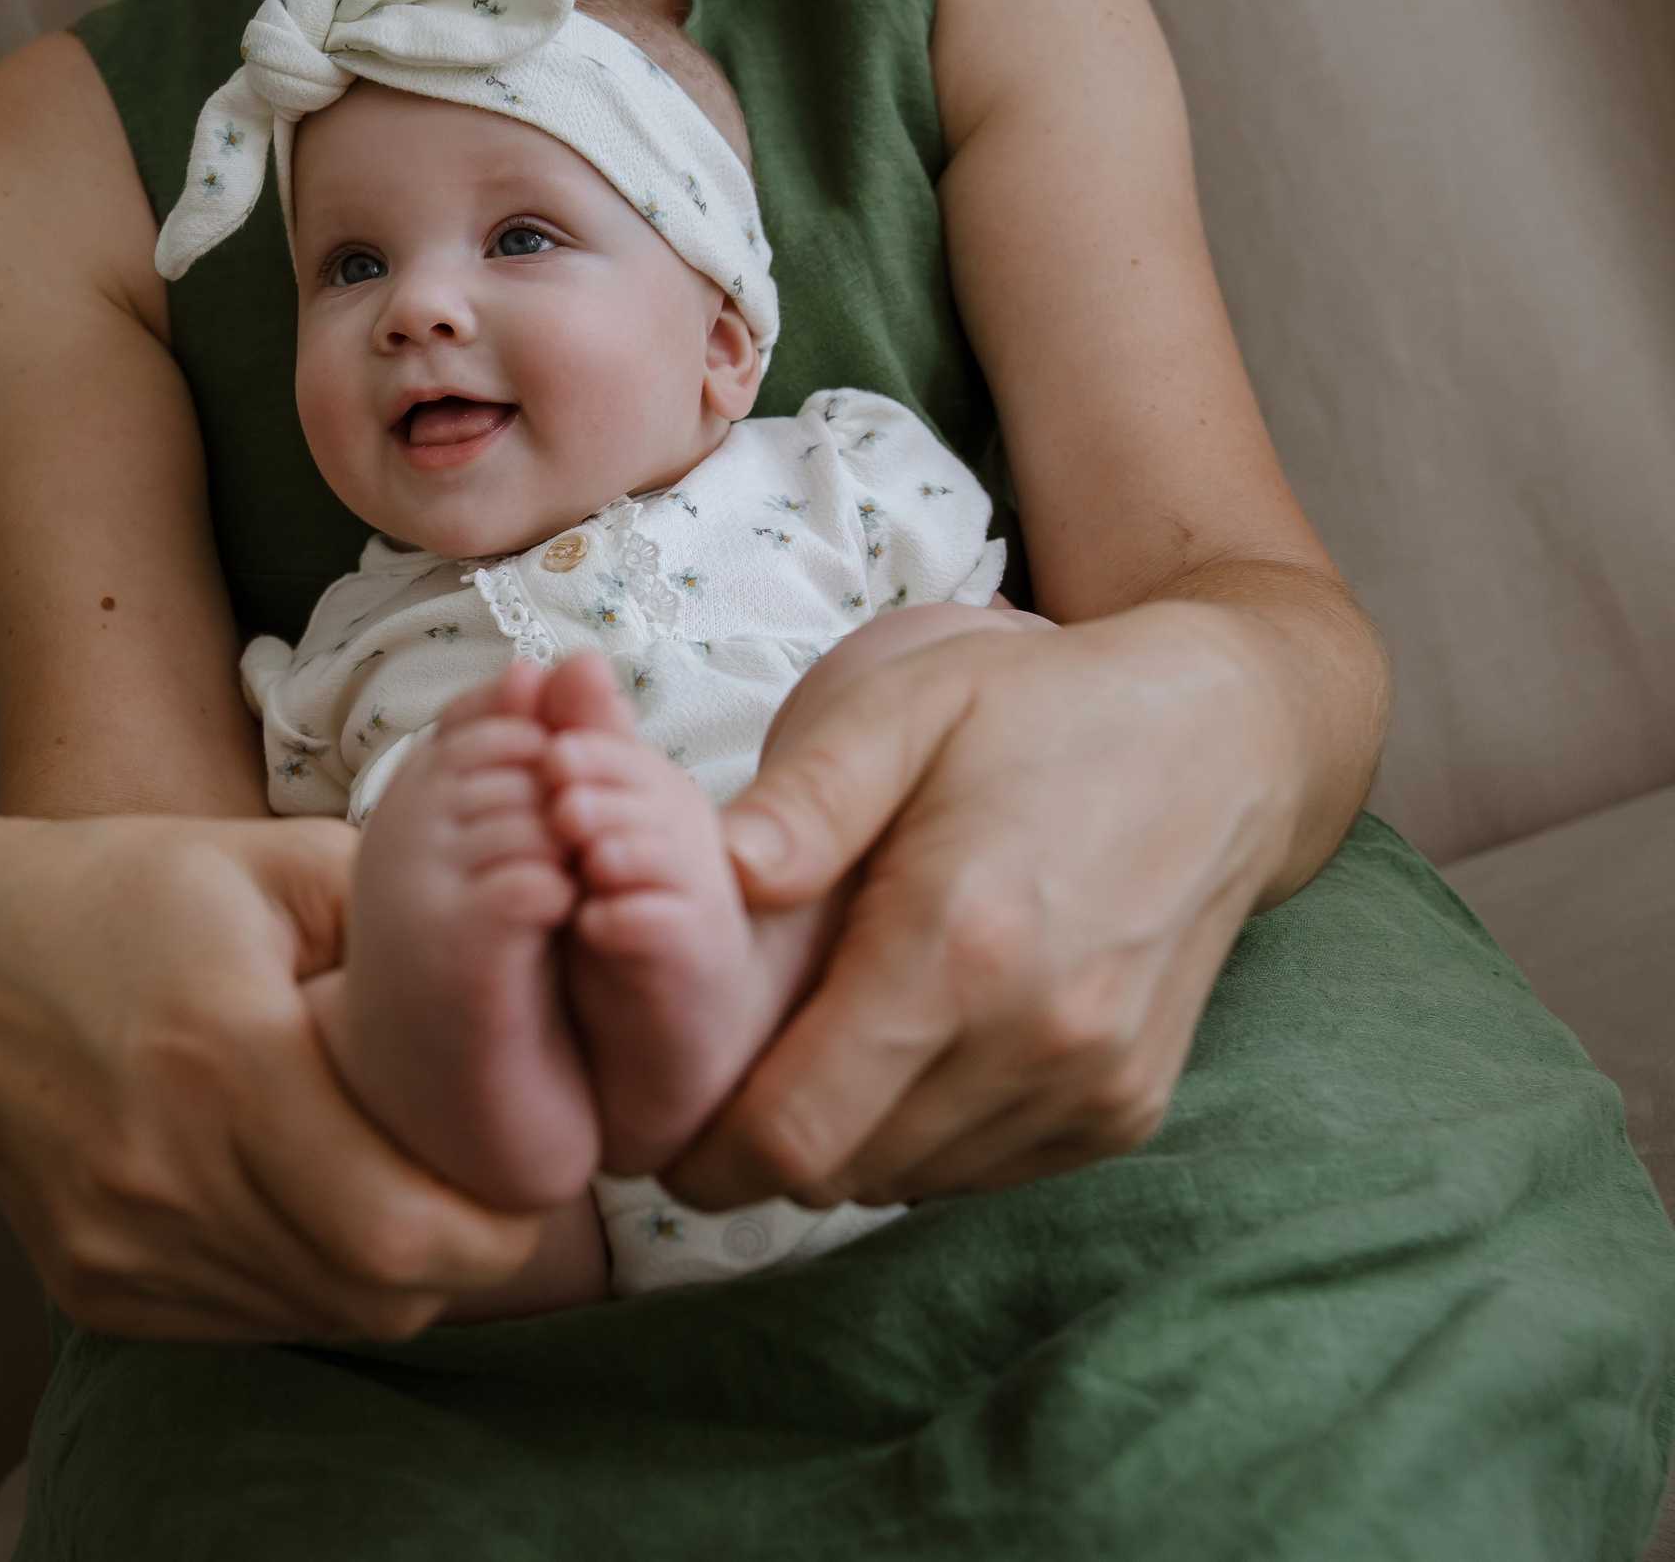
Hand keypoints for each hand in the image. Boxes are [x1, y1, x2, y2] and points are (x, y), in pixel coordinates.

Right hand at [0, 812, 542, 1339]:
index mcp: (223, 1057)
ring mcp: (117, 1243)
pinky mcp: (91, 1287)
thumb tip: (532, 977)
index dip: (493, 1226)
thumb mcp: (280, 865)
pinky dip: (305, 1282)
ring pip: (317, 1318)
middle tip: (492, 1198)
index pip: (400, 1226)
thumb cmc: (139, 890)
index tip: (529, 1178)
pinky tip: (313, 1208)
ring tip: (406, 1192)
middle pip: (371, 1290)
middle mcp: (161, 1170)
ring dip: (386, 1276)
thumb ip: (407, 924)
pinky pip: (245, 1322)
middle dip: (461, 1259)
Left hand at [661, 598, 1316, 1210]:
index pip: (791, 1133)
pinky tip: (906, 1041)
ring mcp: (1091, 1088)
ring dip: (838, 1136)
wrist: (1231, 741)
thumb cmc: (1040, 707)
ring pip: (900, 1182)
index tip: (655, 1106)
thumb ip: (803, 797)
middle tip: (717, 1065)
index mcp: (958, 946)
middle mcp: (1035, 1041)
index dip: (702, 1142)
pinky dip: (917, 1133)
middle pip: (834, 1175)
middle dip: (753, 1142)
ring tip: (813, 1039)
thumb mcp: (903, 704)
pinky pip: (975, 1170)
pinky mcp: (1124, 1111)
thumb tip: (713, 877)